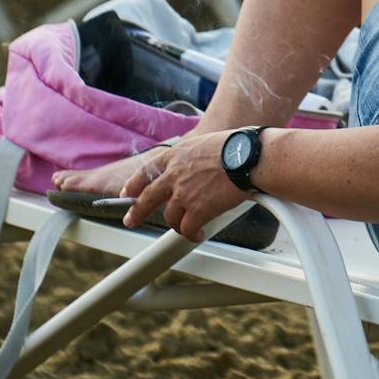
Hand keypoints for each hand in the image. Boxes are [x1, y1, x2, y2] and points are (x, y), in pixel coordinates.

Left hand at [123, 131, 247, 239]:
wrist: (249, 157)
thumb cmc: (236, 147)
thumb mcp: (204, 144)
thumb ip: (193, 158)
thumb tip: (197, 168)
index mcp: (176, 155)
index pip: (147, 171)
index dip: (135, 183)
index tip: (129, 192)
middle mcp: (174, 175)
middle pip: (148, 198)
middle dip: (137, 211)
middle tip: (131, 219)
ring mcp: (184, 193)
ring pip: (170, 217)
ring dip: (177, 225)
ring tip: (186, 228)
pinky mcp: (198, 210)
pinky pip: (187, 228)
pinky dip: (191, 234)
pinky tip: (197, 234)